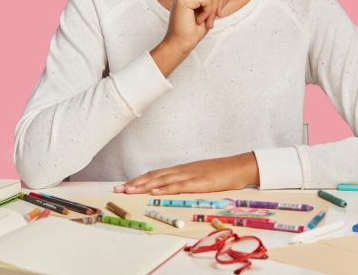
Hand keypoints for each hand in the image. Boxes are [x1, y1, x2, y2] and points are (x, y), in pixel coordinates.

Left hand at [113, 152, 258, 194]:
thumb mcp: (200, 176)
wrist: (239, 166)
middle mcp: (182, 170)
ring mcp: (190, 175)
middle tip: (118, 189)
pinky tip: (155, 191)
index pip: (155, 174)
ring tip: (130, 190)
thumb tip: (172, 189)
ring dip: (145, 185)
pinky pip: (180, 186)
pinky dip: (166, 188)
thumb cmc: (221, 173)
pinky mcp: (200, 182)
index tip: (124, 185)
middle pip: (154, 176)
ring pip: (163, 180)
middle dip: (135, 183)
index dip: (139, 179)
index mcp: (181, 170)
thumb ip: (186, 181)